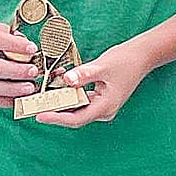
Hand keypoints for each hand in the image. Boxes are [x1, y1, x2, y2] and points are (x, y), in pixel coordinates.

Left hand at [34, 39, 150, 125]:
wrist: (142, 56)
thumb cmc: (125, 61)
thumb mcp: (102, 67)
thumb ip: (83, 75)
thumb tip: (66, 79)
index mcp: (105, 107)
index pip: (77, 119)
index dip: (57, 119)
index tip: (39, 115)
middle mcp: (104, 110)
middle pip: (74, 116)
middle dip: (54, 111)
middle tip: (33, 106)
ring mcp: (102, 106)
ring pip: (76, 109)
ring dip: (60, 102)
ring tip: (41, 96)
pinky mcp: (100, 99)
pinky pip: (80, 101)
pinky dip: (68, 95)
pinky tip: (58, 85)